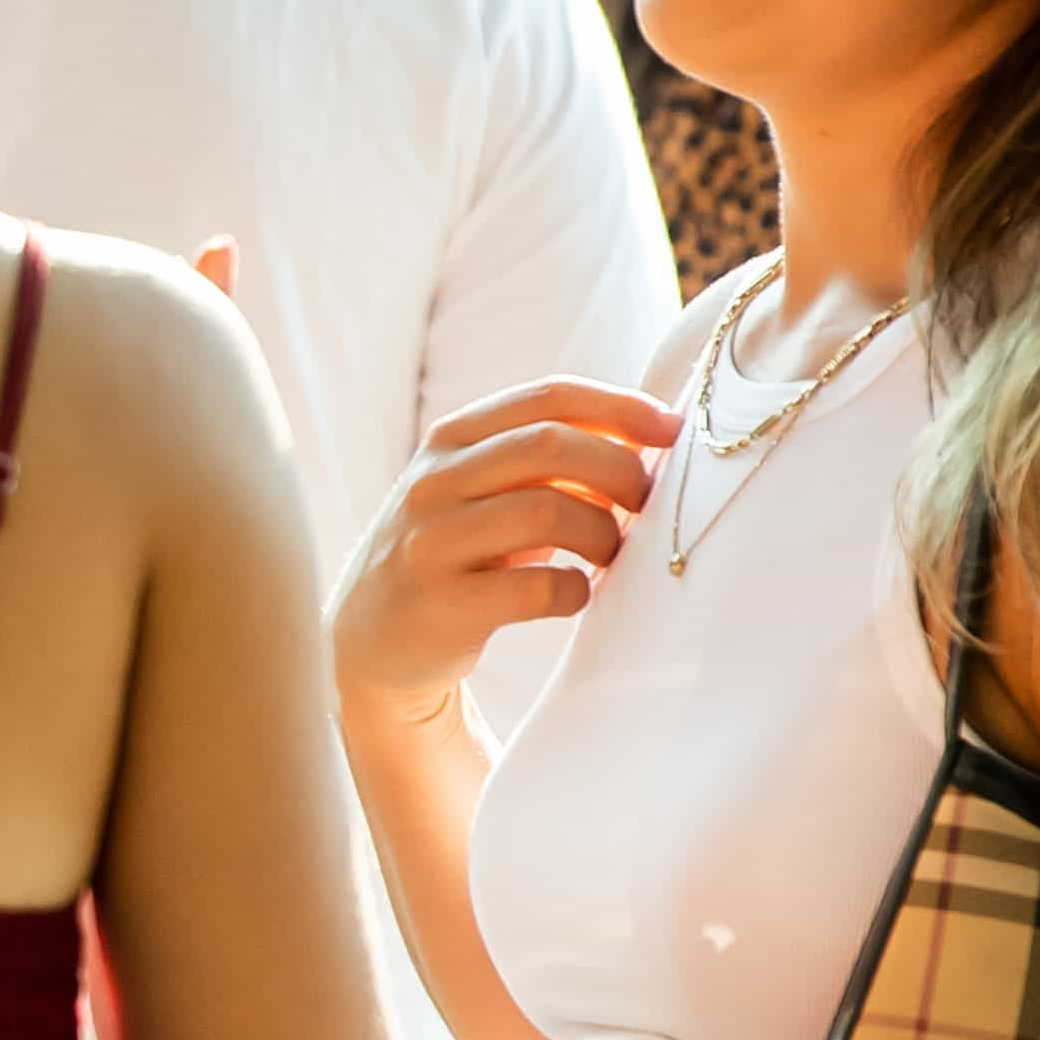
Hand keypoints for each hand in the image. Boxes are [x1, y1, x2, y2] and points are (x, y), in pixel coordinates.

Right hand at [329, 377, 679, 730]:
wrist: (368, 641)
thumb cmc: (451, 555)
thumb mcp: (476, 491)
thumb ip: (539, 460)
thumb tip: (645, 436)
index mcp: (448, 440)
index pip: (547, 398)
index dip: (620, 407)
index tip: (671, 430)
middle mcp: (433, 483)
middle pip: (551, 445)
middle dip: (620, 471)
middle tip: (646, 503)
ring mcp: (432, 543)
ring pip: (549, 512)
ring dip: (603, 534)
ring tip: (609, 554)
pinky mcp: (443, 606)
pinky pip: (539, 587)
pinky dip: (576, 591)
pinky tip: (573, 595)